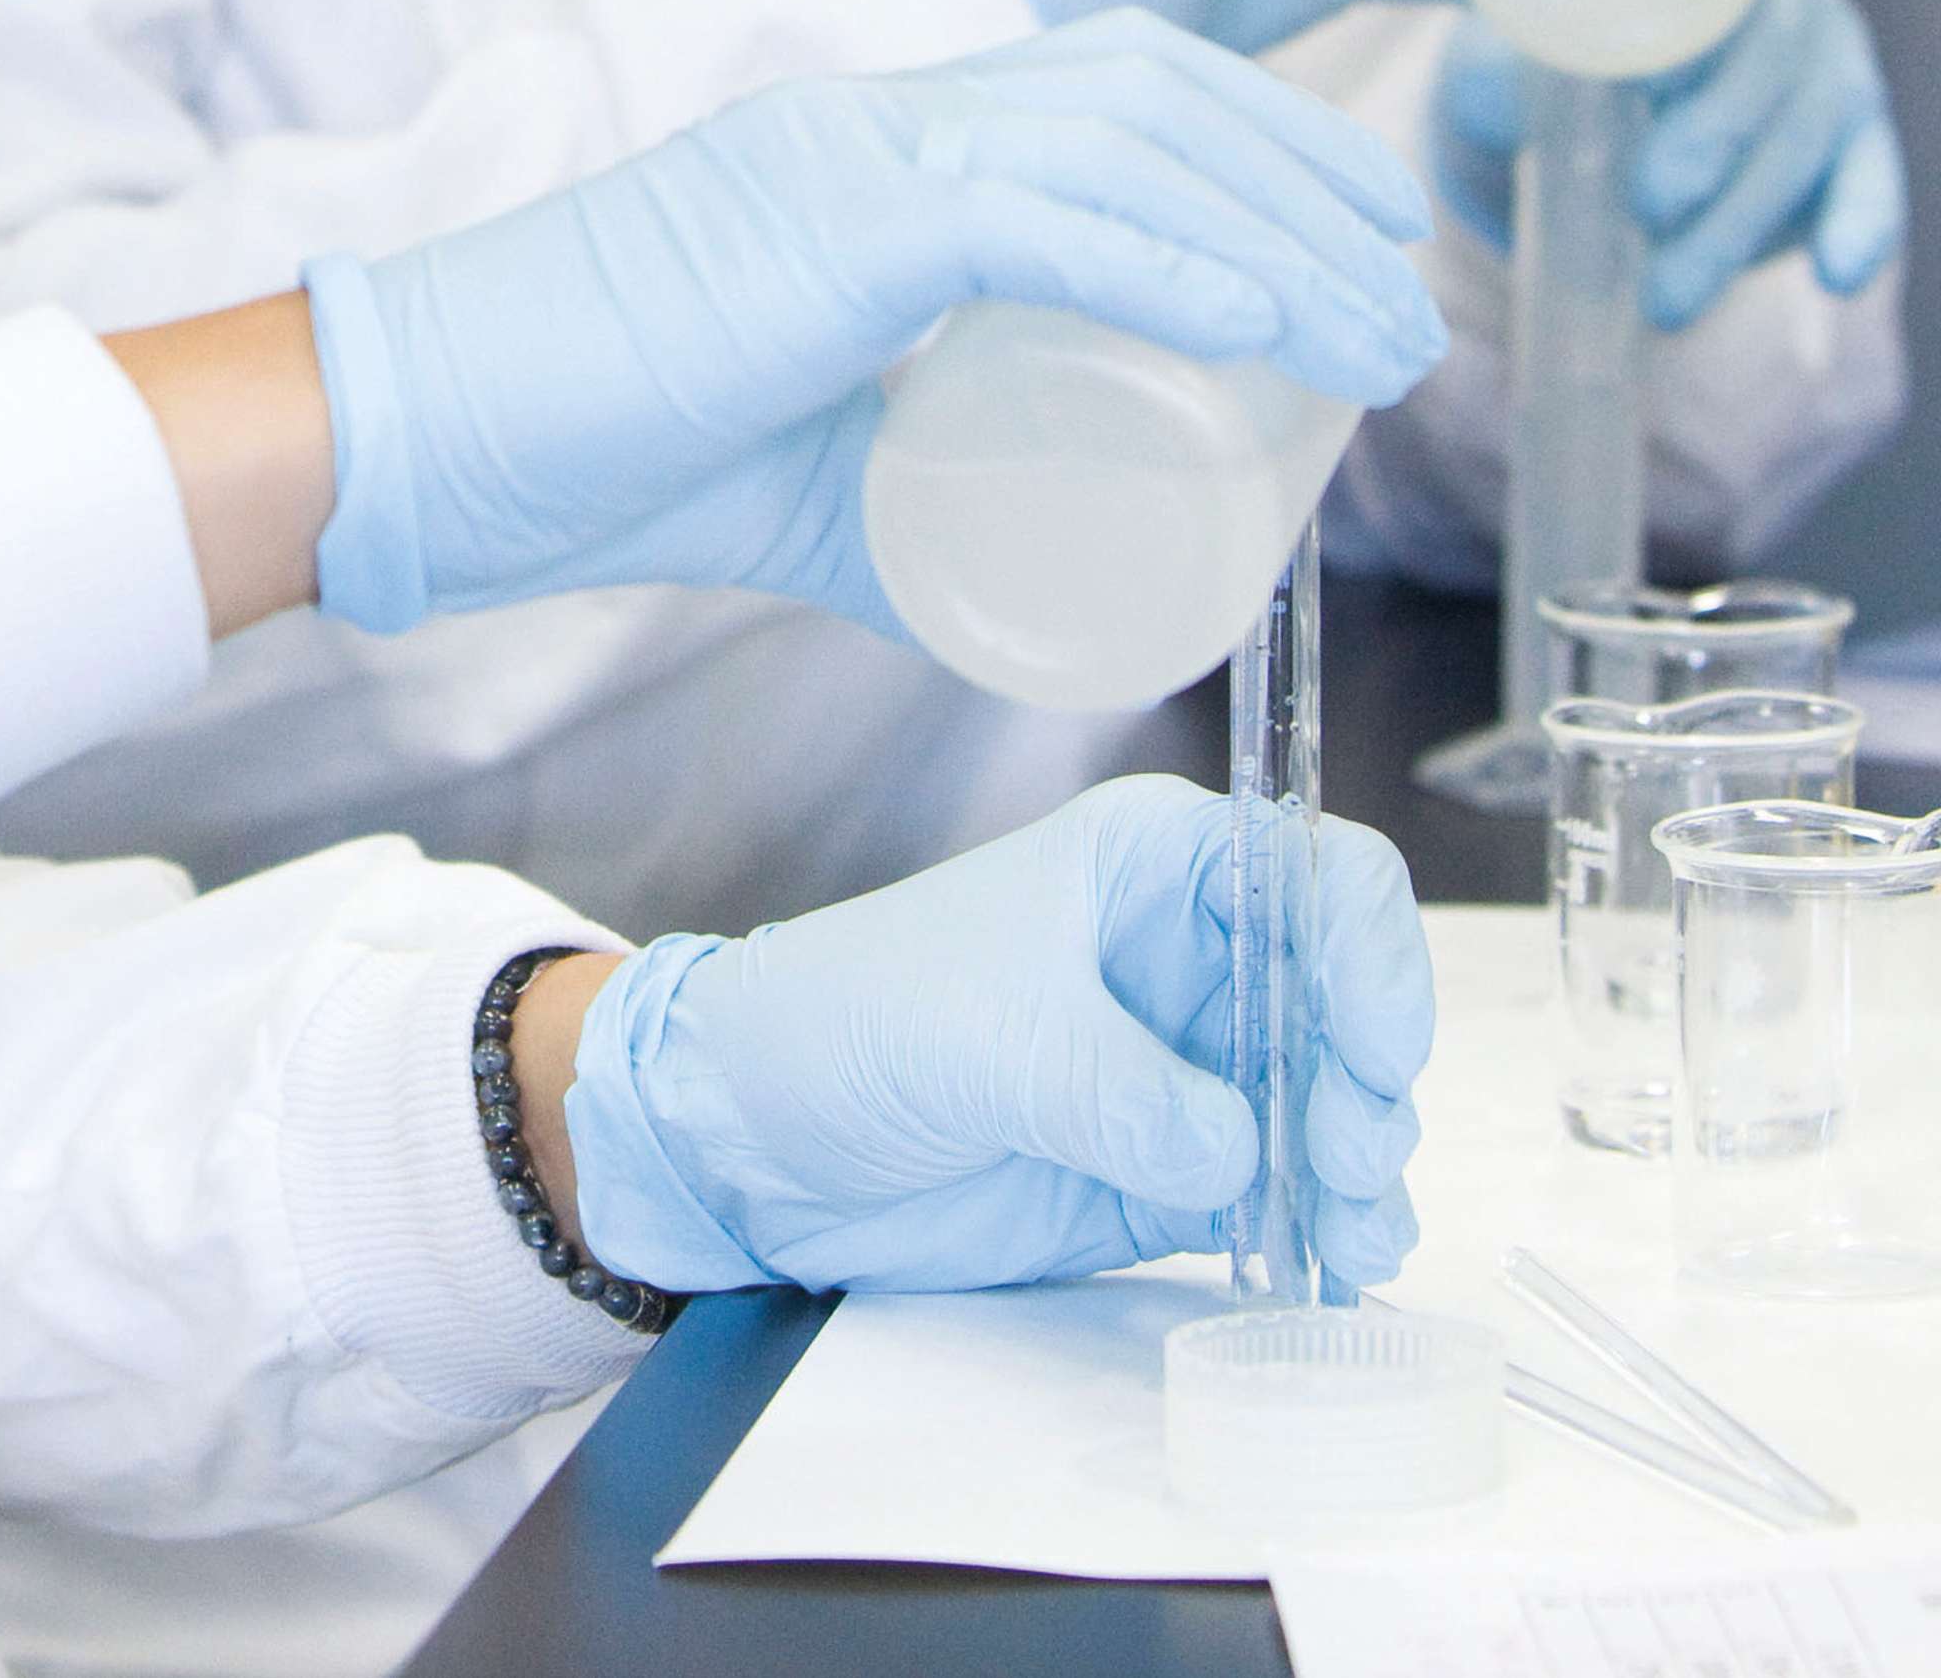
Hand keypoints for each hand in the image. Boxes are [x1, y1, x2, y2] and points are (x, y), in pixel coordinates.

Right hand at [306, 14, 1441, 633]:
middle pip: (1148, 85)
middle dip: (1308, 173)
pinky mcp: (821, 225)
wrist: (426, 436)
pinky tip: (1274, 321)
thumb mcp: (808, 481)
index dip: (1257, 136)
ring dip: (1283, 232)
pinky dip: (1173, 267)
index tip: (1358, 236)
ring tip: (1385, 333)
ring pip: (1122, 141)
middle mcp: (869, 117)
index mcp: (868, 147)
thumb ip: (918, 503)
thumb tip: (1056, 593)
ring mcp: (843, 156)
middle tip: (1407, 289)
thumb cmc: (592, 453)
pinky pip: (1034, 221)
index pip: (1107, 78)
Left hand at [560, 777, 1430, 1296]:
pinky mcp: (1168, 1169)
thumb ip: (1124, 1092)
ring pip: (1328, 1105)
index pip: (1316, 876)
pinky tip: (1328, 1268)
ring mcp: (1186, 1067)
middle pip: (1344, 1003)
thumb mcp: (989, 1038)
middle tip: (1342, 1163)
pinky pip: (1279, 1193)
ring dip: (1359, 1171)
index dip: (1372, 952)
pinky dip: (1319, 1230)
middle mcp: (1187, 956)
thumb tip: (1235, 1151)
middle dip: (1368, 1081)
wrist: (756, 1132)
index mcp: (1150, 865)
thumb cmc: (852, 1020)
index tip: (1376, 1048)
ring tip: (1351, 1238)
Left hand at [1431, 0, 1908, 329]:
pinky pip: (1869, 173)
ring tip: (1669, 295)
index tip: (1645, 86)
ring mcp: (1831, 49)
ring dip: (1741, 221)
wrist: (1562, 86)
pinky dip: (1859, 223)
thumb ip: (1497, 45)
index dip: (1691, 27)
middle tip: (1646, 207)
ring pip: (1806, 134)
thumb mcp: (1503, 33)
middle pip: (1768, 61)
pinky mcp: (1856, 124)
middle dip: (1713, 145)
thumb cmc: (1529, 44)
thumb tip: (1493, 74)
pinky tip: (1836, 274)